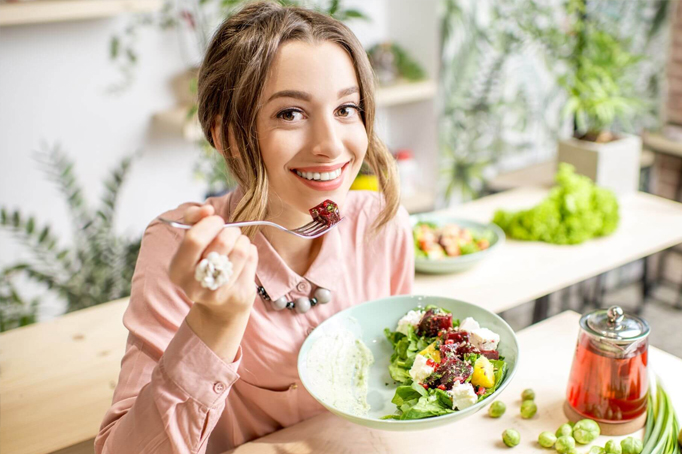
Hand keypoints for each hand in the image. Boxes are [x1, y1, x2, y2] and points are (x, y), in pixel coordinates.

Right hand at [168, 204, 257, 319]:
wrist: (220, 306)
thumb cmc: (204, 264)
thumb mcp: (190, 242)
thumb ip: (193, 219)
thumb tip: (207, 209)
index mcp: (177, 271)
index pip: (194, 239)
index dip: (210, 223)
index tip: (216, 220)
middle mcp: (194, 286)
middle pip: (222, 242)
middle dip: (230, 230)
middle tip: (230, 232)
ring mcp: (218, 293)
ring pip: (241, 249)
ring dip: (242, 240)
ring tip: (237, 243)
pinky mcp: (239, 294)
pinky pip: (252, 258)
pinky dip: (250, 251)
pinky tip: (243, 257)